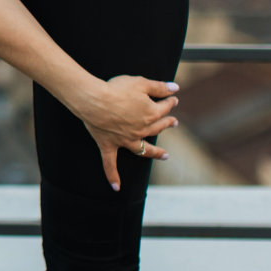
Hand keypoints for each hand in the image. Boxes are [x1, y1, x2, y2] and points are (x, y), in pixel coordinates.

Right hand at [70, 75, 180, 190]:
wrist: (94, 100)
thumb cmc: (116, 89)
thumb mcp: (140, 82)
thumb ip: (159, 86)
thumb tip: (175, 88)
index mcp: (150, 114)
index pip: (165, 108)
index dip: (170, 102)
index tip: (173, 99)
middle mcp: (141, 130)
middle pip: (158, 128)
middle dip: (168, 124)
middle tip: (173, 122)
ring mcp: (126, 140)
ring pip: (144, 149)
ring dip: (155, 153)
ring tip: (165, 155)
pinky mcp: (109, 145)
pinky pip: (110, 164)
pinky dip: (113, 176)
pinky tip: (116, 187)